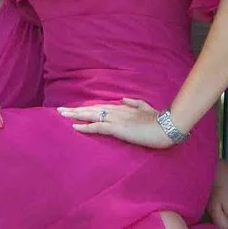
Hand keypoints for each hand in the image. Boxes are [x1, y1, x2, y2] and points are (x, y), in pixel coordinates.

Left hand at [58, 96, 176, 148]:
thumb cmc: (158, 120)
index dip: (87, 108)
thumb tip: (123, 100)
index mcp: (122, 108)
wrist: (167, 127)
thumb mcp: (146, 108)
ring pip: (92, 115)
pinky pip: (98, 127)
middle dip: (75, 110)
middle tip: (60, 110)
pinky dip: (86, 126)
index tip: (74, 109)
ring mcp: (116, 119)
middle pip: (92, 109)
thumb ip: (135, 103)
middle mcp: (116, 111)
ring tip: (62, 115)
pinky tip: (75, 126)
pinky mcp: (118, 129)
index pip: (100, 107)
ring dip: (76, 115)